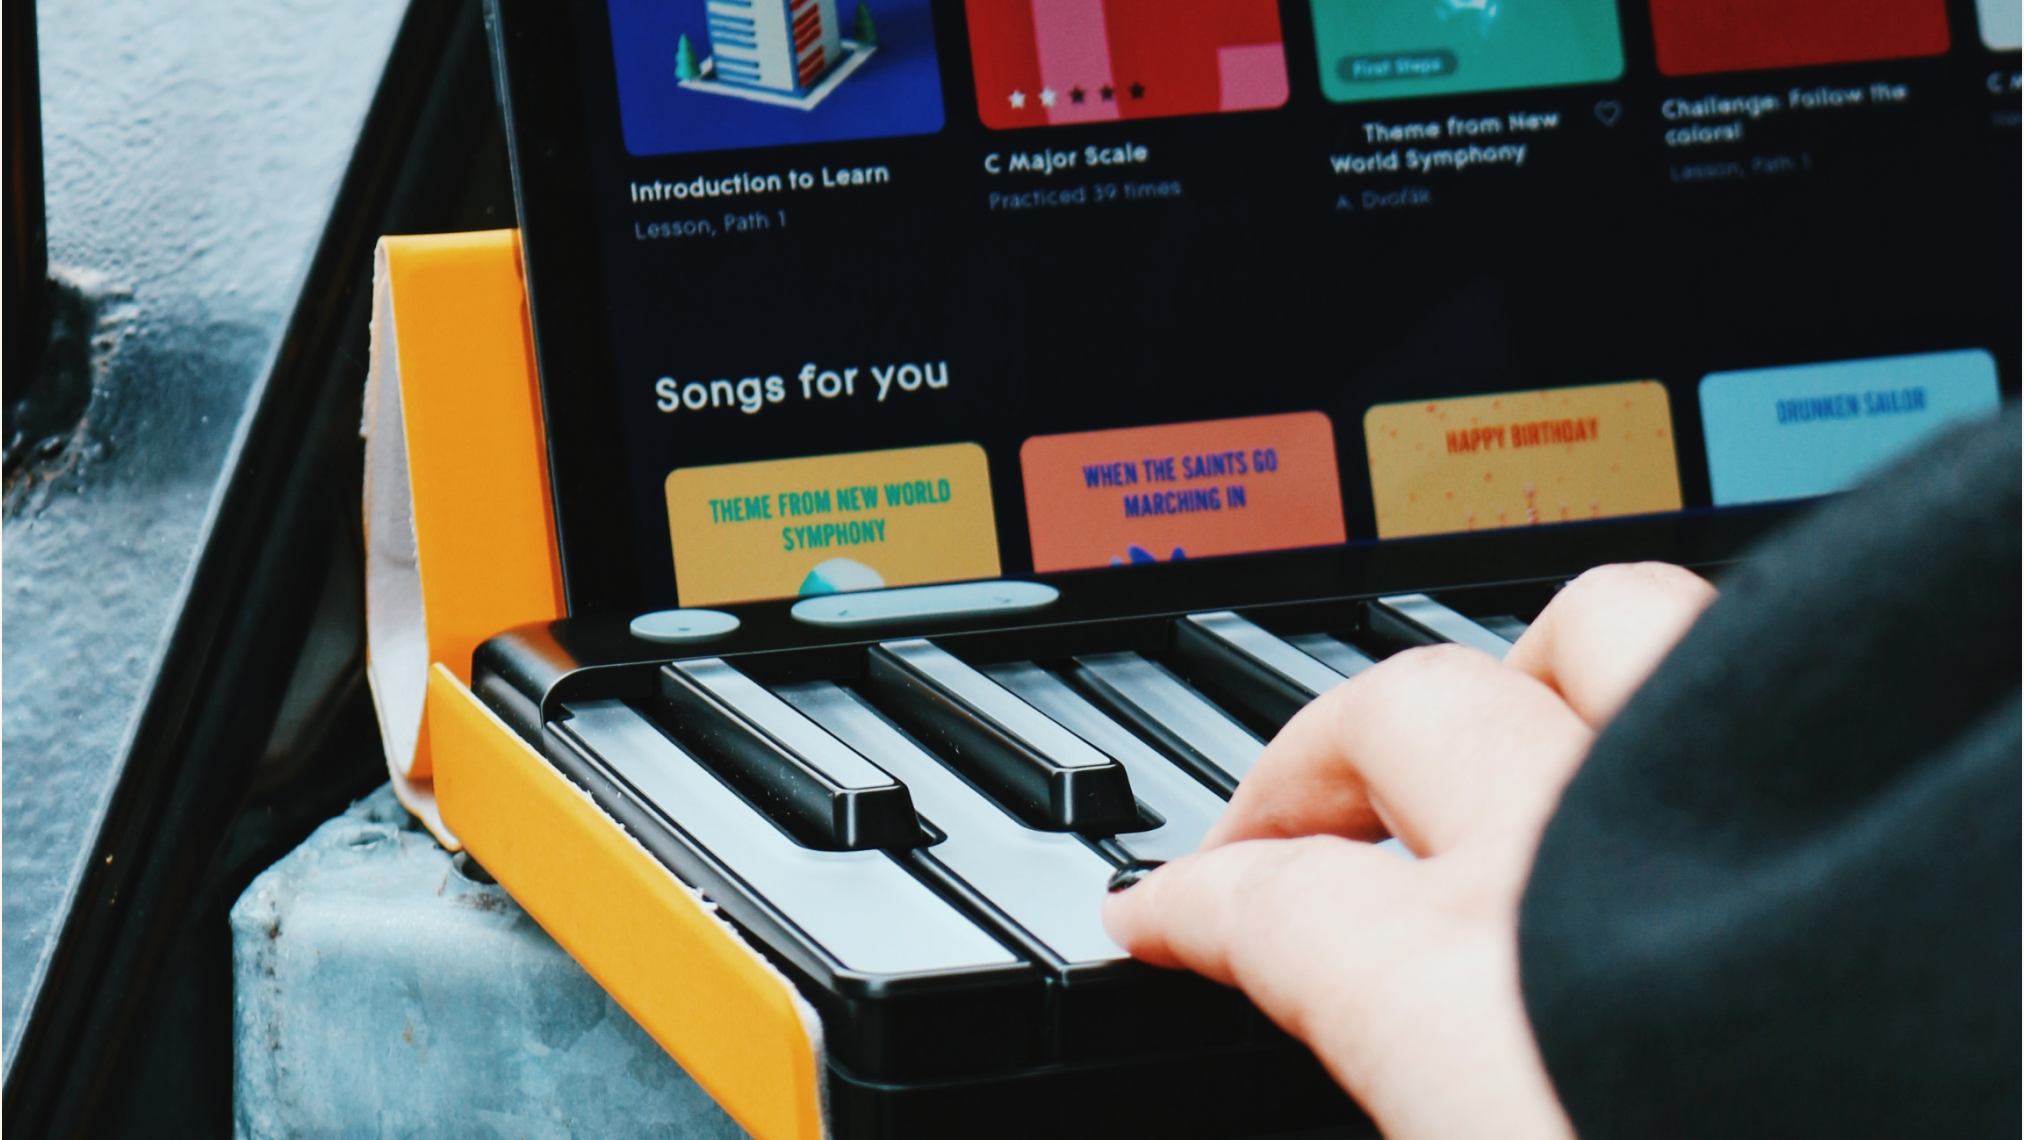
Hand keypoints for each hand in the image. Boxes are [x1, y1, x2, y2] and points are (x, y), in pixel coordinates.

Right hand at [1102, 563, 1714, 1139]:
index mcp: (1468, 989)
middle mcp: (1591, 849)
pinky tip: (1686, 764)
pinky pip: (1765, 672)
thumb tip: (1409, 1085)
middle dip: (1312, 758)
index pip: (1266, 903)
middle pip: (1400, 715)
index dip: (1187, 901)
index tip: (1154, 909)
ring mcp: (1749, 800)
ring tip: (1494, 725)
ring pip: (1598, 627)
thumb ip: (1421, 1097)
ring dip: (1516, 670)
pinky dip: (1697, 695)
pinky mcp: (1900, 801)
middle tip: (1281, 823)